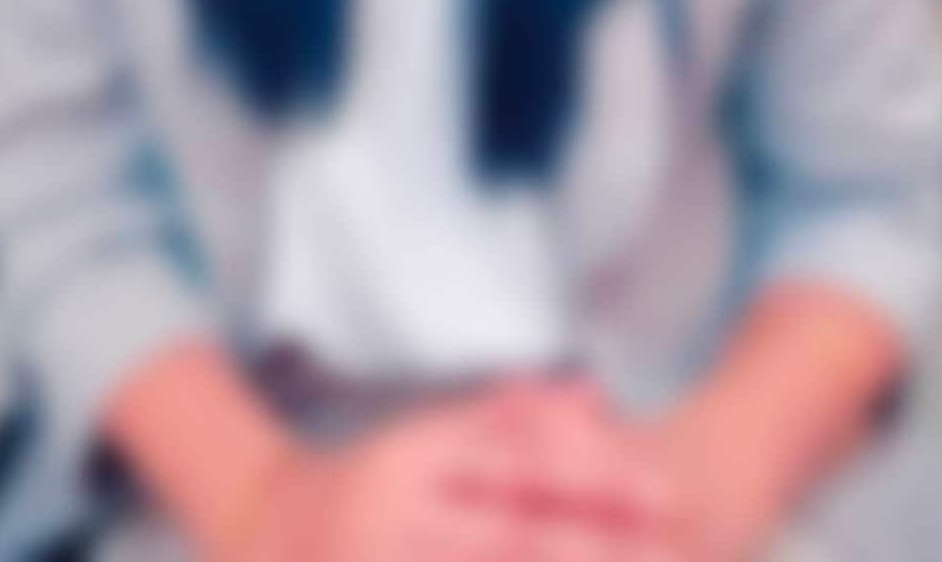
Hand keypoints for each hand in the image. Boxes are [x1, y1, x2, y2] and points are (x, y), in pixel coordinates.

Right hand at [222, 378, 686, 561]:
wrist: (264, 537)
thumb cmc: (372, 489)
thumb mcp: (429, 440)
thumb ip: (506, 422)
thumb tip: (589, 395)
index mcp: (414, 458)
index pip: (521, 469)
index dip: (598, 482)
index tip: (668, 494)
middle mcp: (399, 516)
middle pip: (518, 537)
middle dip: (603, 548)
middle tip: (677, 550)